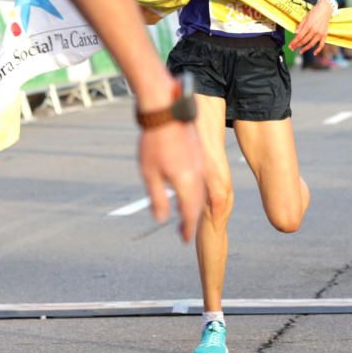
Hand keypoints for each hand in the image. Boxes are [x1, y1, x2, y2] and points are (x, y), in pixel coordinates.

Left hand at [137, 119, 204, 241]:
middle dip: (191, 219)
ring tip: (187, 215)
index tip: (184, 239)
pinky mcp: (199, 157)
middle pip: (198, 203)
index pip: (190, 212)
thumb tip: (161, 218)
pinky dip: (197, 192)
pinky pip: (202, 181)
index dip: (187, 228)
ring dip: (195, 206)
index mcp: (187, 182)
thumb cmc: (154, 143)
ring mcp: (200, 165)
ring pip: (202, 192)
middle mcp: (198, 176)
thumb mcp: (150, 174)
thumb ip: (158, 198)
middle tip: (185, 232)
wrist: (166, 113)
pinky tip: (189, 192)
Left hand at [289, 0, 331, 53]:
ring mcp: (320, 33)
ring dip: (305, 49)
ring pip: (311, 44)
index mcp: (308, 26)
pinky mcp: (325, 35)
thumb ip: (300, 25)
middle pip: (304, 41)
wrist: (325, 9)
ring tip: (300, 52)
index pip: (299, 37)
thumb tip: (295, 33)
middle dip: (297, 46)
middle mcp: (314, 31)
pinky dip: (318, 50)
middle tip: (292, 49)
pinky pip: (321, 44)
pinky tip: (314, 53)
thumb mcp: (305, 17)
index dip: (294, 42)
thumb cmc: (315, 12)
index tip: (290, 46)